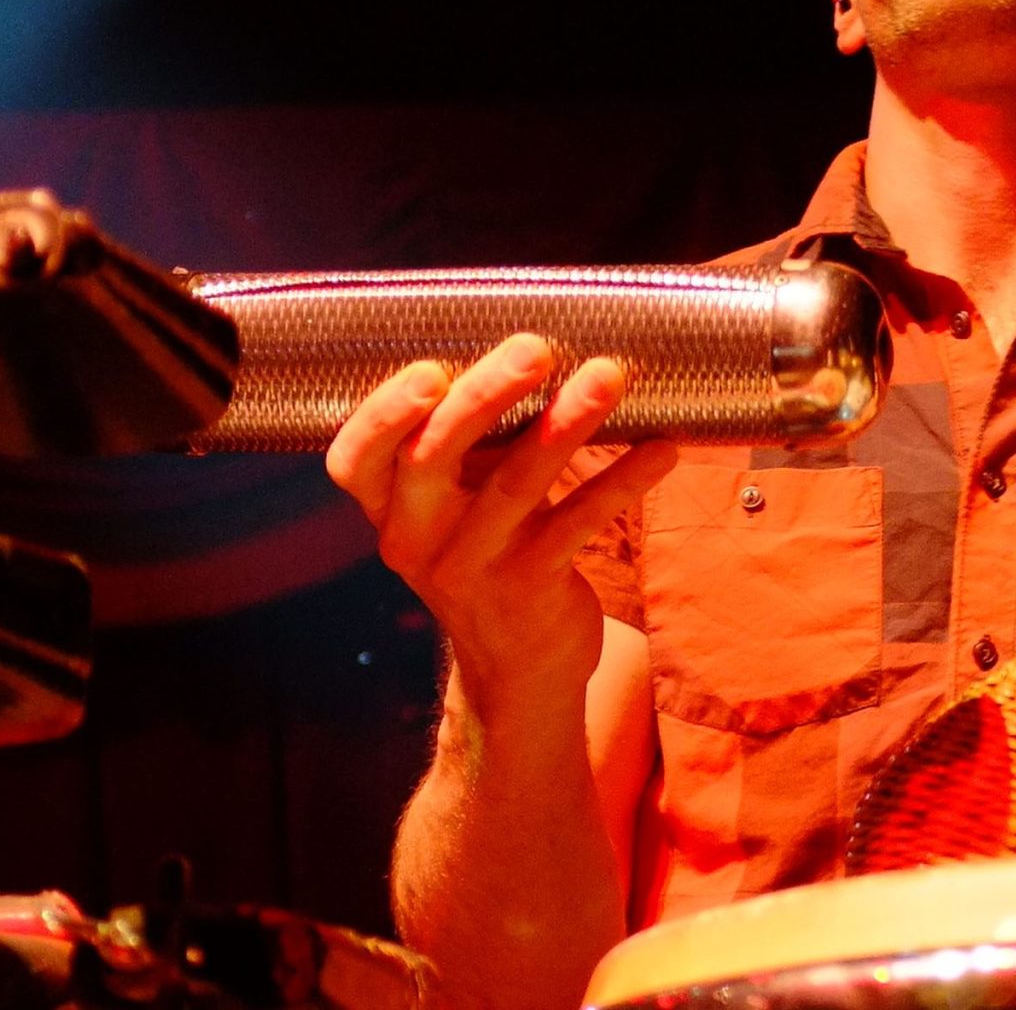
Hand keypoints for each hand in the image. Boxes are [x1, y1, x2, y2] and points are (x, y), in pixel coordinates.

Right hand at [326, 334, 678, 702]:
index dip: (382, 415)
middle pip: (433, 457)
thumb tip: (528, 344)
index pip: (354, 459)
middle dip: (484, 394)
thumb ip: (471, 442)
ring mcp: (473, 567)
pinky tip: (662, 449)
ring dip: (568, 423)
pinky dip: (622, 481)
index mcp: (388, 508)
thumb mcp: (457, 506)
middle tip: (535, 347)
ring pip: (517, 484)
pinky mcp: (531, 589)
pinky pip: (578, 523)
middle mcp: (417, 538)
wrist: (519, 672)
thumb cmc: (490, 554)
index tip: (428, 370)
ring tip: (610, 375)